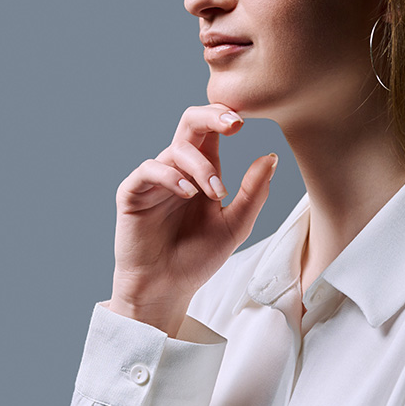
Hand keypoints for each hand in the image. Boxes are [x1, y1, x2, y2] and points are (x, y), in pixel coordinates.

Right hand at [110, 104, 276, 336]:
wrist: (167, 289)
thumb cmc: (198, 257)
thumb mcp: (235, 226)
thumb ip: (253, 193)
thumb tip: (271, 157)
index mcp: (202, 171)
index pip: (211, 131)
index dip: (225, 117)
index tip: (244, 120)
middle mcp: (177, 169)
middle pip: (190, 123)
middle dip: (212, 116)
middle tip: (234, 123)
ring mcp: (154, 179)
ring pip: (176, 149)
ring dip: (201, 166)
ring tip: (215, 193)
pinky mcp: (133, 193)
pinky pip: (148, 169)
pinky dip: (170, 175)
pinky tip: (187, 192)